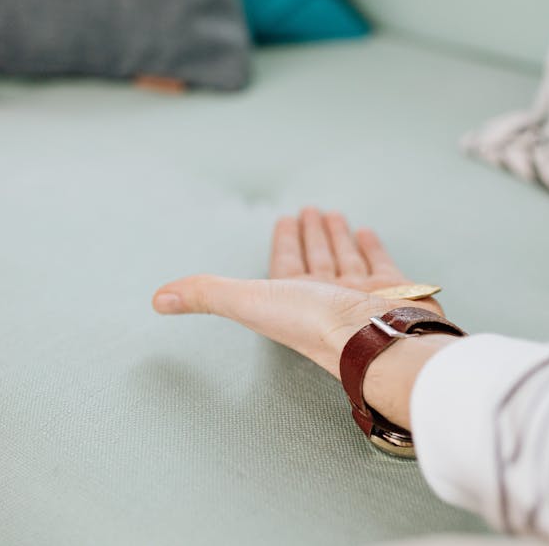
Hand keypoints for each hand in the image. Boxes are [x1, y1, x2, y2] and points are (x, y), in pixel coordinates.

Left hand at [152, 208, 458, 429]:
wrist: (377, 337)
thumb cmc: (315, 324)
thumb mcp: (251, 301)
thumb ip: (207, 294)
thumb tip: (156, 298)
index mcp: (293, 300)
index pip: (285, 264)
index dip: (284, 242)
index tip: (284, 219)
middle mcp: (326, 297)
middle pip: (315, 259)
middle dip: (310, 235)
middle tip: (309, 210)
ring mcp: (359, 293)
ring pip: (344, 258)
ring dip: (336, 237)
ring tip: (333, 215)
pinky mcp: (392, 288)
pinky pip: (378, 262)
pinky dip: (369, 246)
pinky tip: (364, 231)